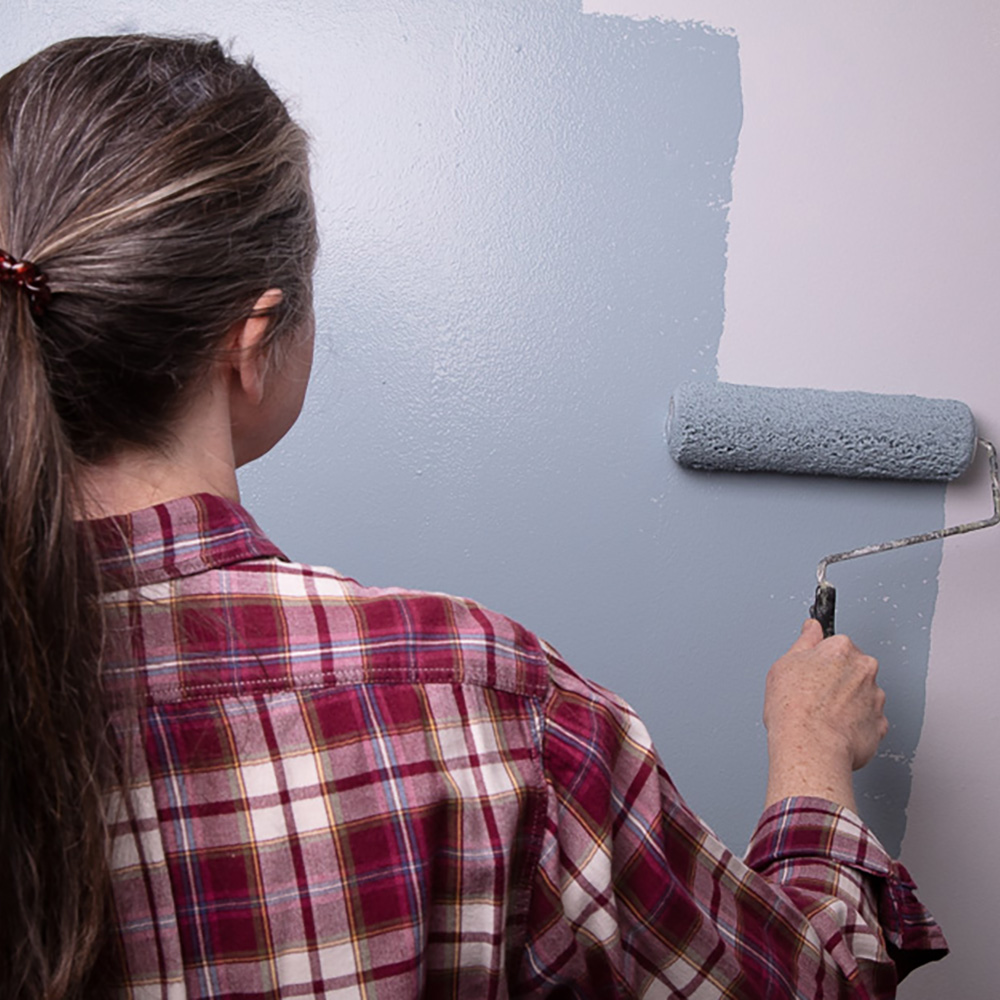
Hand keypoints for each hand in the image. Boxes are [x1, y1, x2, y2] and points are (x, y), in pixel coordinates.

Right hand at [763, 620, 887, 811]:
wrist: (810, 747)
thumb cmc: (794, 708)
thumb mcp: (784, 664)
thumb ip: (804, 641)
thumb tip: (811, 628)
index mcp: (842, 649)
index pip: (836, 646)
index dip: (820, 661)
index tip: (811, 673)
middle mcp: (865, 669)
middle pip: (853, 669)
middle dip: (838, 681)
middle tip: (815, 696)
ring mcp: (875, 698)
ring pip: (862, 696)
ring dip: (848, 704)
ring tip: (823, 718)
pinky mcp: (880, 726)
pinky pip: (868, 722)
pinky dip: (856, 726)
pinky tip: (835, 731)